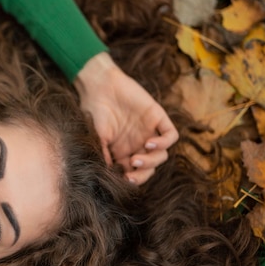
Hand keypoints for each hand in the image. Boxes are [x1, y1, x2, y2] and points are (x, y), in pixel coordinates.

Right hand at [74, 52, 178, 183]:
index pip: (136, 172)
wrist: (99, 85)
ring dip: (151, 162)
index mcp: (124, 152)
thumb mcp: (97, 138)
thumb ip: (104, 156)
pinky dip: (163, 143)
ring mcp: (149, 131)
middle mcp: (138, 144)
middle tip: (131, 171)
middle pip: (150, 167)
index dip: (133, 179)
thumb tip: (108, 177)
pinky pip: (170, 136)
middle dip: (143, 174)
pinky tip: (149, 143)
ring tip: (136, 158)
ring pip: (161, 155)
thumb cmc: (94, 111)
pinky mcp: (158, 117)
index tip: (124, 179)